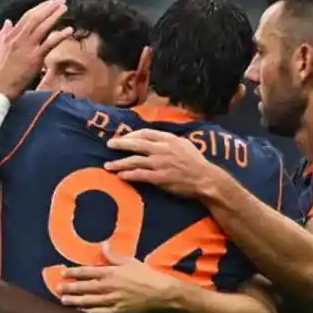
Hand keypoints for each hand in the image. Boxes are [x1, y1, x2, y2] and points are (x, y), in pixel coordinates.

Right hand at [0, 0, 71, 97]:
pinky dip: (60, 35)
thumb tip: (8, 22)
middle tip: (60, 0)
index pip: (27, 16)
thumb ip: (4, 33)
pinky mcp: (35, 58)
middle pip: (36, 17)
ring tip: (64, 8)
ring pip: (43, 27)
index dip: (40, 8)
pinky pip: (50, 44)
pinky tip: (69, 30)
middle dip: (49, 7)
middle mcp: (20, 38)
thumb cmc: (0, 71)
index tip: (49, 3)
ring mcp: (28, 47)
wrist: (0, 86)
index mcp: (12, 35)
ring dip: (55, 15)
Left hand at [57, 240, 180, 312]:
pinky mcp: (117, 311)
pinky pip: (100, 312)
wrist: (160, 293)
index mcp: (111, 272)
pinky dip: (89, 312)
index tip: (63, 273)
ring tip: (64, 301)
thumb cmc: (146, 275)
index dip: (74, 272)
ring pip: (89, 301)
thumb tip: (102, 244)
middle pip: (85, 287)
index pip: (88, 272)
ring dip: (75, 301)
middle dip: (70, 288)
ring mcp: (112, 300)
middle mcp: (109, 286)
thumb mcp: (130, 261)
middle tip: (57, 288)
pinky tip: (80, 312)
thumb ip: (113, 255)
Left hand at [105, 129, 223, 200]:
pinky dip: (128, 175)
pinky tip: (120, 176)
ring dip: (119, 162)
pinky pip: (140, 175)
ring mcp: (160, 164)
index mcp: (169, 139)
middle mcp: (162, 149)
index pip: (146, 133)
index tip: (124, 137)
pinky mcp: (159, 178)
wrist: (205, 179)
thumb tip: (157, 137)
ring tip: (108, 165)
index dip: (132, 134)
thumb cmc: (196, 162)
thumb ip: (169, 140)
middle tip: (109, 144)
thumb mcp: (184, 144)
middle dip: (120, 143)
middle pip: (136, 144)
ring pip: (134, 160)